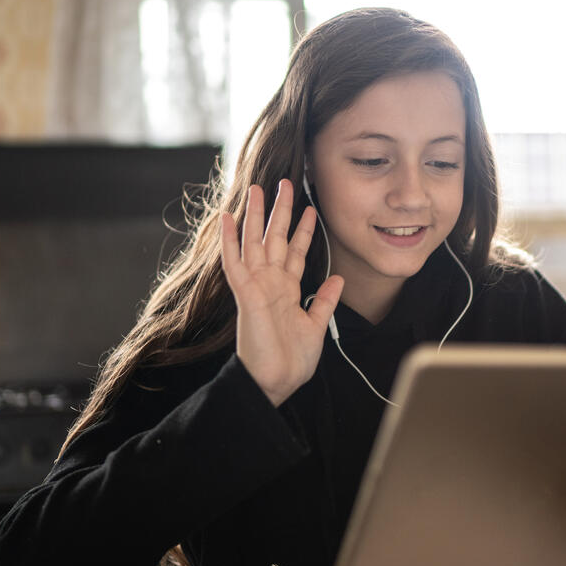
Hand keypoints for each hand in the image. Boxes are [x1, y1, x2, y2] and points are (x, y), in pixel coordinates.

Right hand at [221, 181, 343, 405]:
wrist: (277, 381)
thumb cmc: (293, 360)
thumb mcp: (316, 325)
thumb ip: (324, 301)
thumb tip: (337, 278)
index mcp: (287, 290)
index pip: (295, 252)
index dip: (302, 230)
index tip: (310, 209)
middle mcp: (270, 283)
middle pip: (275, 238)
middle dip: (280, 211)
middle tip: (285, 183)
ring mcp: (256, 286)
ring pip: (254, 242)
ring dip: (255, 216)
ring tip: (258, 189)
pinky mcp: (245, 294)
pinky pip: (235, 262)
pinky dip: (230, 240)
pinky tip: (227, 218)